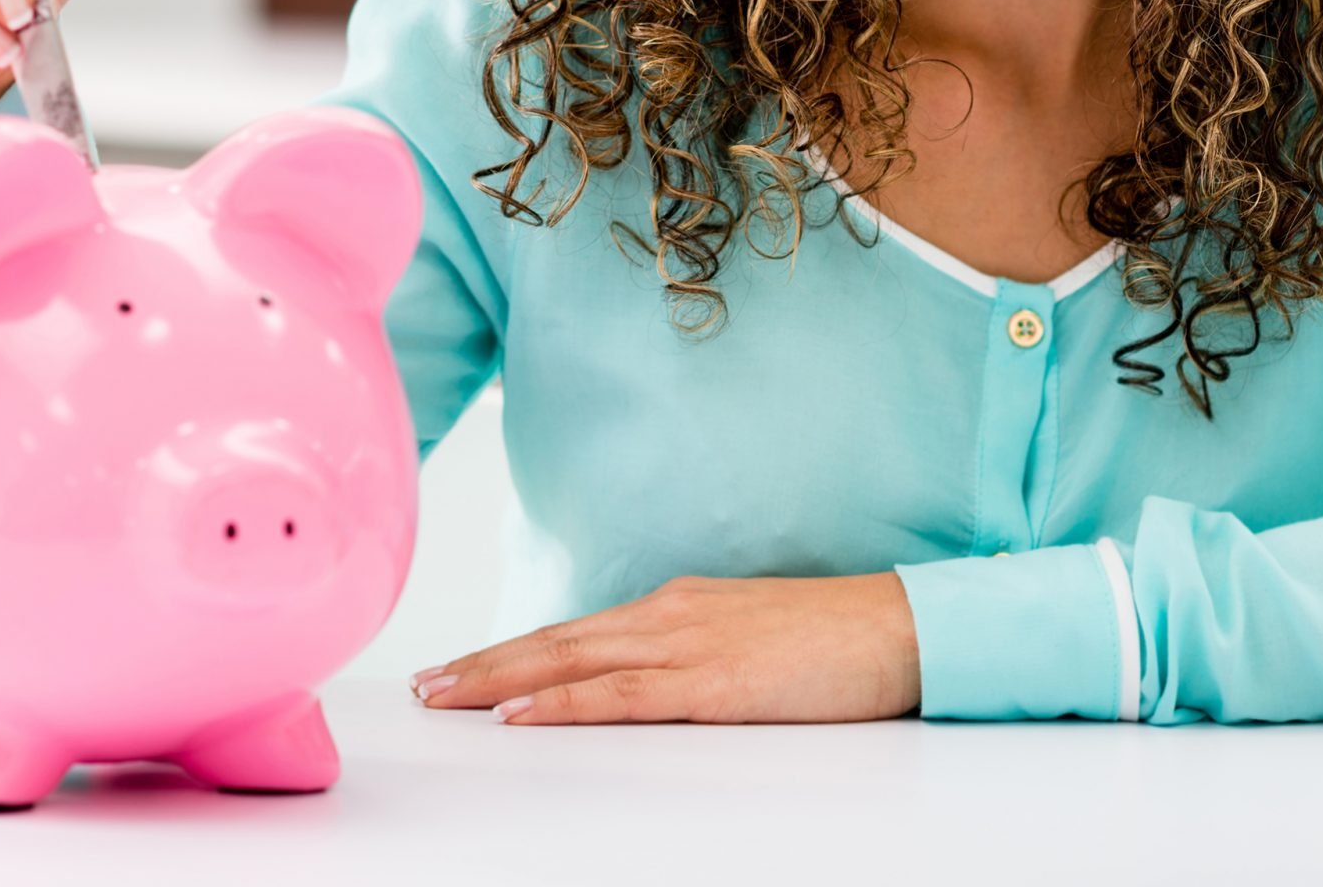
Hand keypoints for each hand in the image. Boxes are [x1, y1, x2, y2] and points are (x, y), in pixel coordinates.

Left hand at [408, 572, 920, 723]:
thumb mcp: (746, 640)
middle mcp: (669, 616)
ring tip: (443, 698)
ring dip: (498, 681)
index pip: (574, 633)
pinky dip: (563, 703)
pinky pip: (620, 696)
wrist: (900, 626)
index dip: (511, 651)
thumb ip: (692, 656)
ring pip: (570, 662)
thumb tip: (646, 685)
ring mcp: (688, 646)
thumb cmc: (833, 640)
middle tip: (422, 685)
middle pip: (554, 641)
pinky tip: (520, 715)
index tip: (459, 668)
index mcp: (676, 607)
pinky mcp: (712, 685)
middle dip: (482, 664)